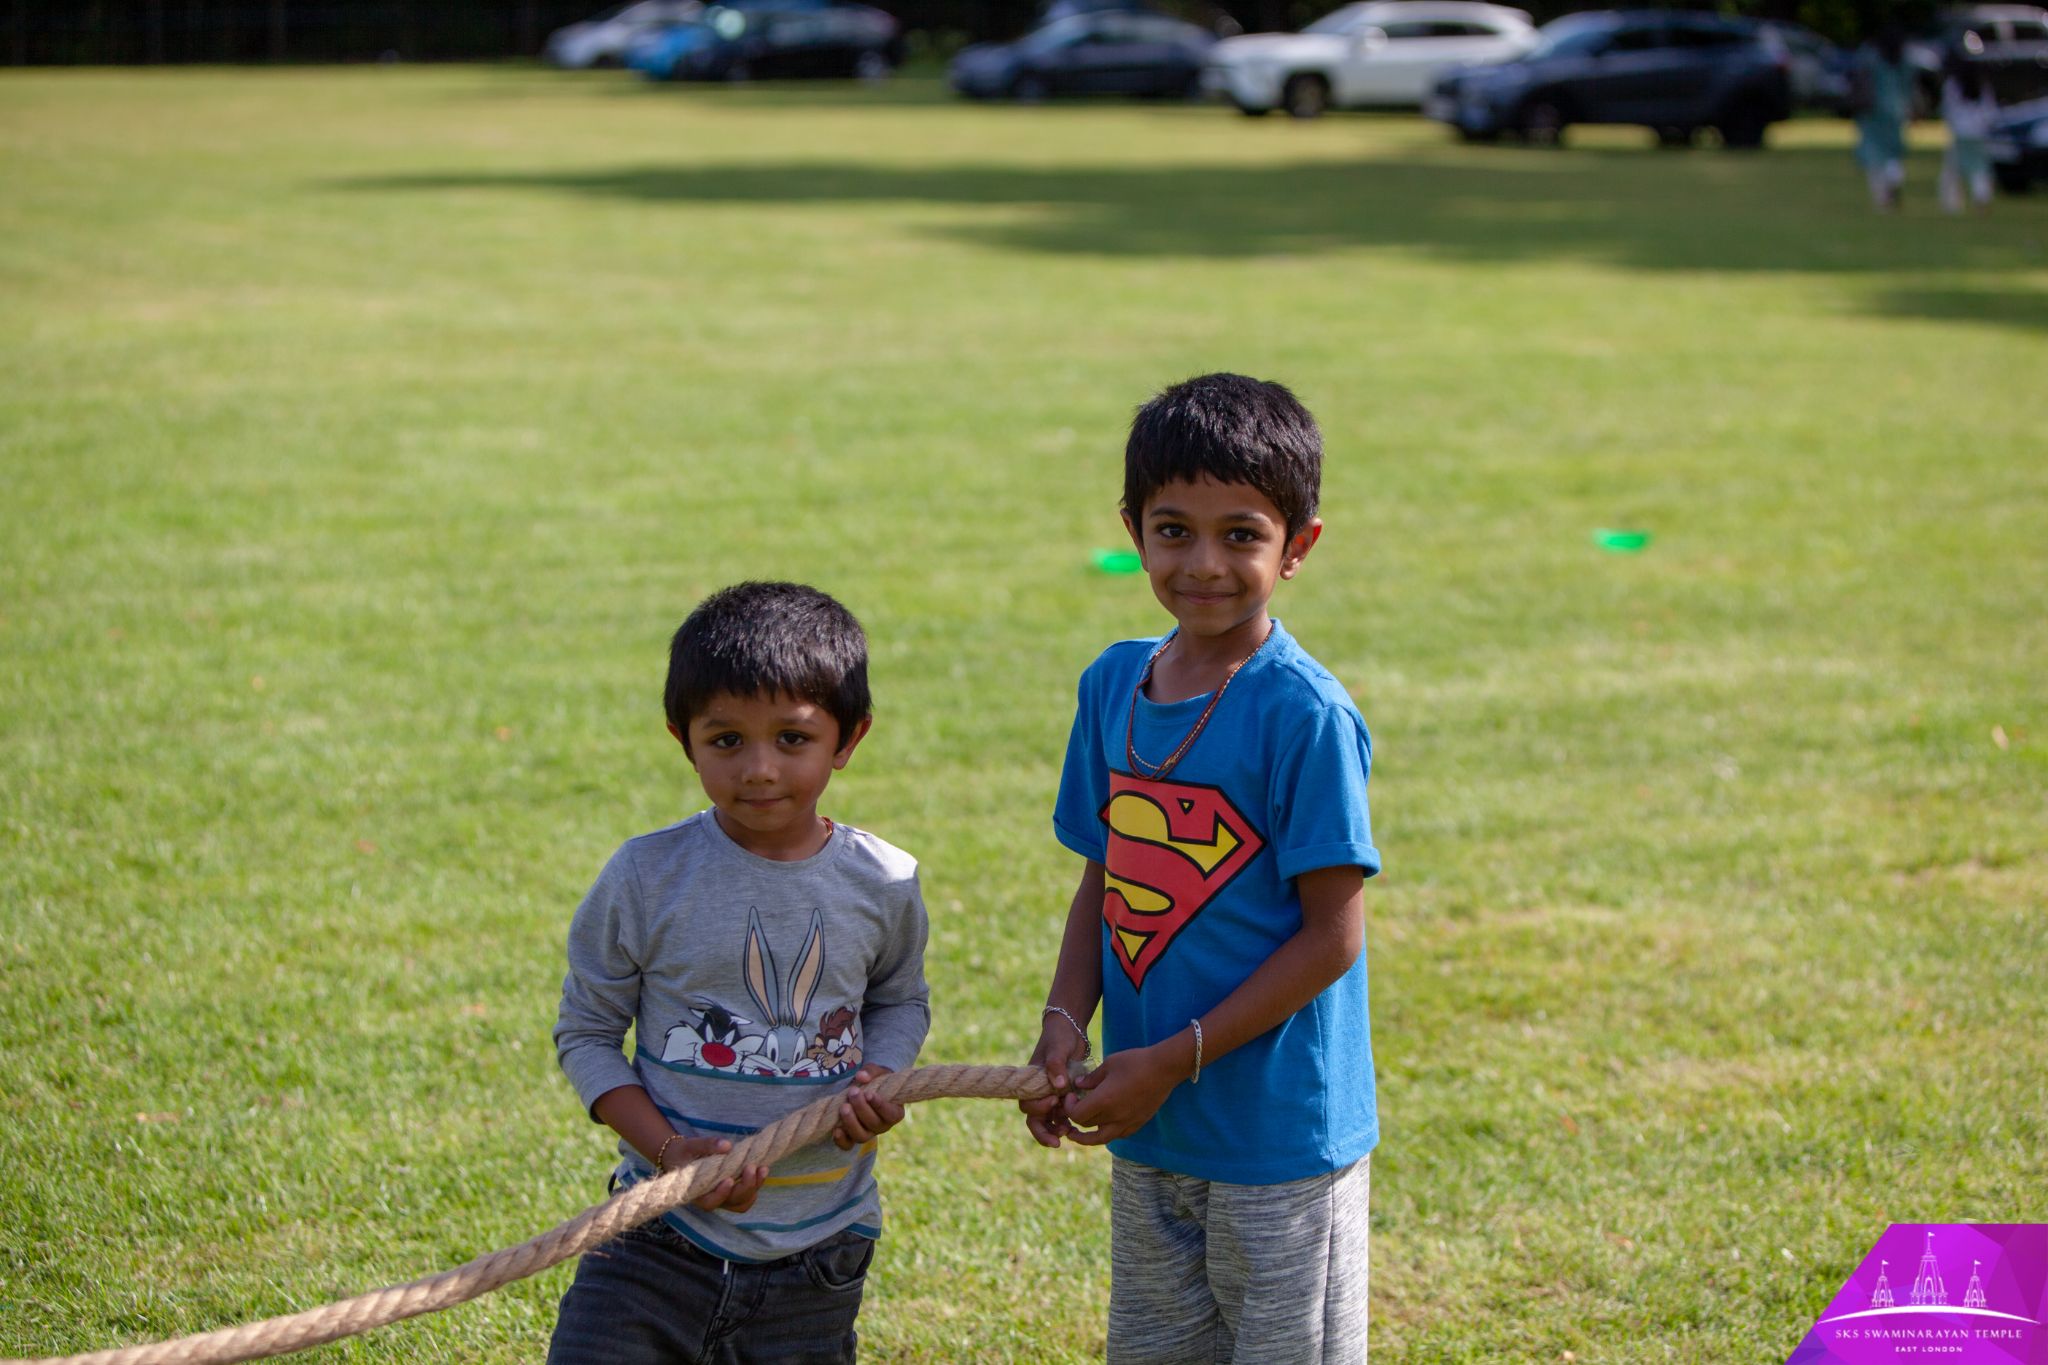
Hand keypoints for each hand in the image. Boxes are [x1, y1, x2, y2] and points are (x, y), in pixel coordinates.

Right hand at [663, 1135, 769, 1212]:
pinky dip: (756, 1185)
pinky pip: (747, 1196)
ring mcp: (723, 1197)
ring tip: (762, 1168)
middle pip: (732, 1202)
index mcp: (696, 1192)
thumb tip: (727, 1145)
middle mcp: (711, 1198)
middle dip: (745, 1186)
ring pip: (742, 1202)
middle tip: (751, 1166)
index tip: (729, 1180)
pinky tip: (762, 1169)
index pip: (710, 1202)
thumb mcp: (690, 1146)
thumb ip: (707, 1145)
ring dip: (754, 1187)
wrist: (681, 1157)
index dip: (721, 1194)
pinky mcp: (732, 1191)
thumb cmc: (683, 1153)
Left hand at [833, 1066, 904, 1149]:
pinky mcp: (852, 1138)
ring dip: (851, 1122)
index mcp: (894, 1112)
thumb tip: (861, 1076)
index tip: (869, 1094)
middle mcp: (882, 1126)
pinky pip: (848, 1145)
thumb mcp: (877, 1072)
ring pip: (861, 1136)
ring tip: (843, 1106)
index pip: (892, 1115)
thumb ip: (871, 1072)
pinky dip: (841, 1140)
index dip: (881, 1106)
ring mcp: (867, 1134)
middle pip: (874, 1124)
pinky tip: (836, 1130)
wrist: (864, 1089)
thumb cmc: (876, 1081)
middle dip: (862, 1108)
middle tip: (853, 1092)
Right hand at [1019, 1014, 1089, 1148]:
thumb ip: (1056, 1065)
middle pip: (1034, 1120)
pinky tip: (1076, 1128)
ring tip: (1069, 1134)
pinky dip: (1066, 1124)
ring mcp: (1050, 1096)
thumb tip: (1058, 1085)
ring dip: (1056, 1131)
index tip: (1054, 1100)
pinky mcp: (1063, 1098)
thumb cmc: (1059, 1038)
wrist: (1070, 1032)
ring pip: (1047, 1122)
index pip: (1027, 1104)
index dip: (1038, 1108)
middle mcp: (1038, 1092)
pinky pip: (1061, 1117)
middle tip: (1057, 1142)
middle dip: (1044, 1133)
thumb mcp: (1057, 1048)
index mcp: (1031, 1082)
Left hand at [1061, 1042, 1182, 1145]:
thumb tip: (1078, 1085)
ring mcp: (1127, 1122)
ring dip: (1087, 1138)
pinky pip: (1118, 1135)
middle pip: (1086, 1126)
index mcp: (1104, 1100)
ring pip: (1101, 1139)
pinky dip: (1107, 1134)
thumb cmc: (1135, 1062)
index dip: (1069, 1107)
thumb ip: (1092, 1078)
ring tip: (1077, 1135)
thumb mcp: (1109, 1064)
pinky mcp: (1138, 1123)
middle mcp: (1114, 1116)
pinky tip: (1104, 1126)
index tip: (1071, 1096)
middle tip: (1072, 1110)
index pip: (1077, 1115)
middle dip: (1075, 1119)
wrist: (1164, 1069)